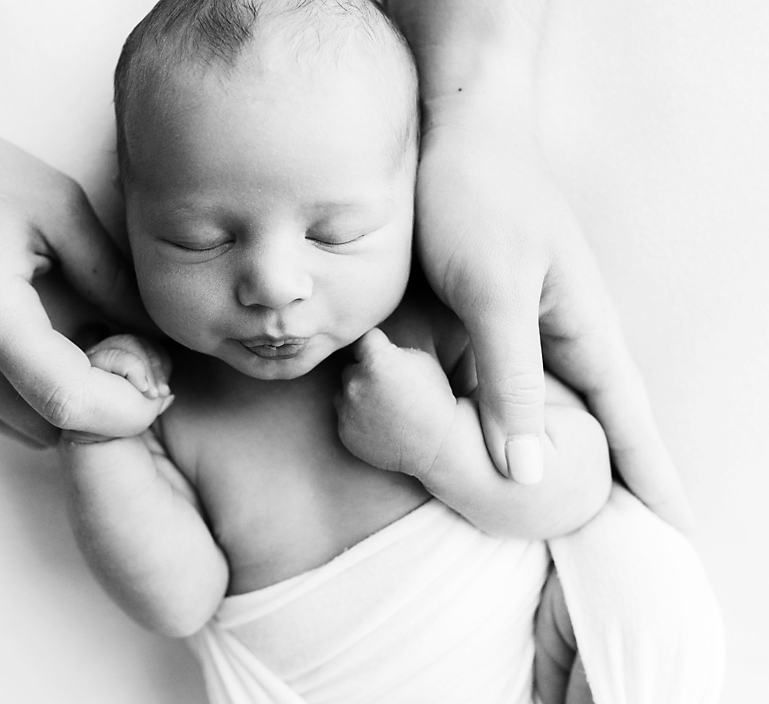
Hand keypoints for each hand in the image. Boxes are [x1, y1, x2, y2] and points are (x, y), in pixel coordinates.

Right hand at [0, 119, 153, 445]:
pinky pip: (5, 408)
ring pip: (29, 428)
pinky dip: (46, 397)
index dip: (127, 408)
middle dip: (109, 413)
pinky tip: (69, 351)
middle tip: (144, 367)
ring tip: (106, 353)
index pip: (68, 401)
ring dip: (77, 408)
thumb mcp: (58, 207)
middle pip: (52, 428)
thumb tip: (156, 330)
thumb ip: (110, 275)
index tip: (162, 382)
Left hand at [336, 329, 456, 476]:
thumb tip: (371, 346)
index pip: (363, 339)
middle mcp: (356, 384)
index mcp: (375, 361)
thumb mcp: (420, 360)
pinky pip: (345, 418)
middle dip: (365, 372)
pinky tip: (380, 424)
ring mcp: (348, 410)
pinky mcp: (345, 432)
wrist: (438, 444)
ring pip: (344, 393)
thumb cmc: (434, 398)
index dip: (375, 345)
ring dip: (358, 396)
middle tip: (387, 387)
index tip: (383, 354)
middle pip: (351, 367)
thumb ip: (389, 349)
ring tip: (384, 407)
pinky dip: (357, 420)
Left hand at [414, 116, 692, 528]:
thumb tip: (530, 471)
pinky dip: (522, 423)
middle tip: (632, 545)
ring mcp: (535, 325)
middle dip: (620, 483)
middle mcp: (569, 334)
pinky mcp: (497, 317)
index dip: (652, 481)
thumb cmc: (477, 199)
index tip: (676, 537)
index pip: (631, 422)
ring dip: (574, 457)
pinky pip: (513, 386)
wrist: (455, 134)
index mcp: (586, 329)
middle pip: (603, 424)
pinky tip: (515, 446)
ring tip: (581, 514)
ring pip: (558, 408)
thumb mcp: (493, 292)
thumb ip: (508, 379)